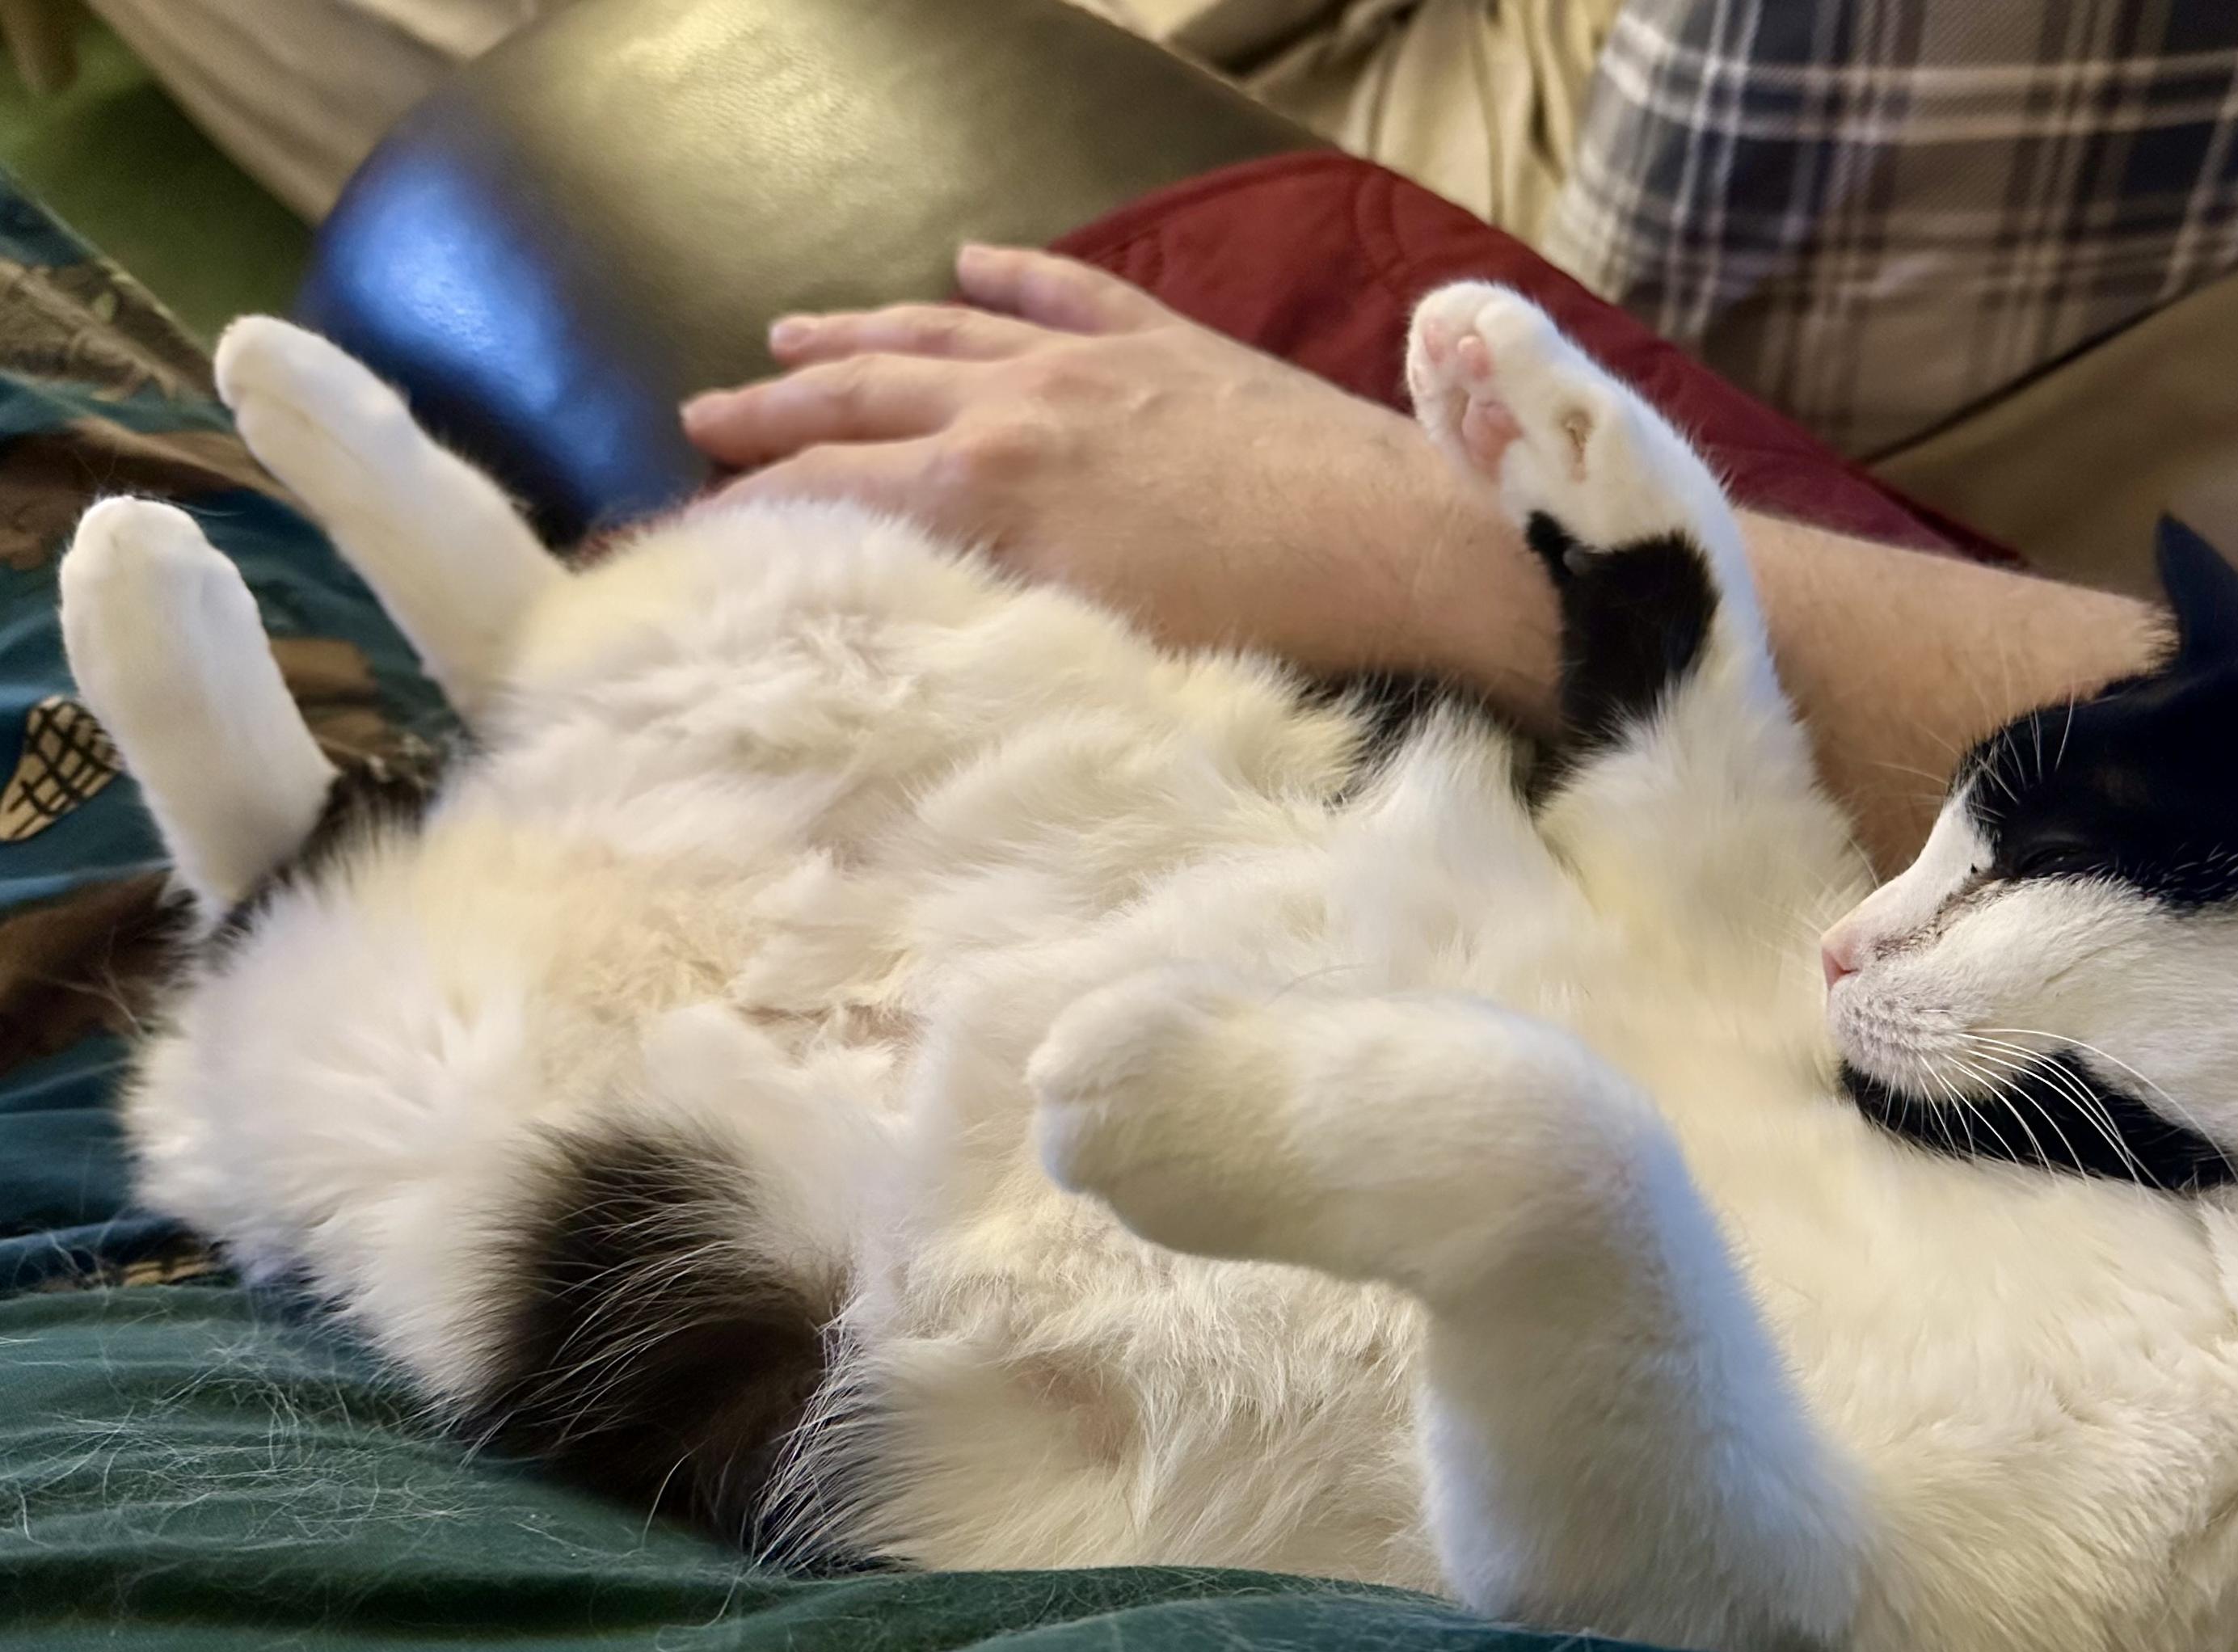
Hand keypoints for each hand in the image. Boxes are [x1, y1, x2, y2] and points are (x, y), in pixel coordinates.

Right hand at [681, 243, 1556, 714]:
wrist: (1398, 546)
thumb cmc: (1259, 628)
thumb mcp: (1099, 653)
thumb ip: (994, 629)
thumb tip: (916, 647)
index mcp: (991, 490)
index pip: (834, 494)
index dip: (748, 513)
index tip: (687, 529)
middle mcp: (1022, 406)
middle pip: (864, 400)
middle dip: (774, 413)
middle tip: (701, 417)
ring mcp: (1096, 362)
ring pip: (945, 333)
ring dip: (861, 334)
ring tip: (789, 335)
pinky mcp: (1172, 344)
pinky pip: (1069, 291)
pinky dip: (1013, 275)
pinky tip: (970, 261)